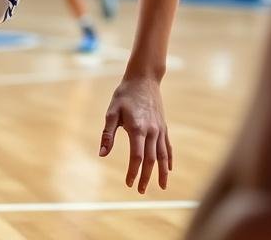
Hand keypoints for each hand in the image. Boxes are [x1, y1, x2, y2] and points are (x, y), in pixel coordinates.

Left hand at [100, 76, 171, 192]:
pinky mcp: (163, 127)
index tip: (128, 183)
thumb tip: (101, 154)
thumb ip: (107, 134)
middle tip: (140, 190)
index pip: (137, 157)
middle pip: (151, 160)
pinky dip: (168, 159)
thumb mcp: (112, 112)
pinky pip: (167, 146)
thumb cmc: (125, 95)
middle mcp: (151, 131)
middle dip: (146, 177)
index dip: (133, 172)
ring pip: (162, 156)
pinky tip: (168, 169)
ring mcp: (160, 129)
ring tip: (161, 187)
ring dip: (162, 173)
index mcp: (137, 128)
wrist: (144, 79)